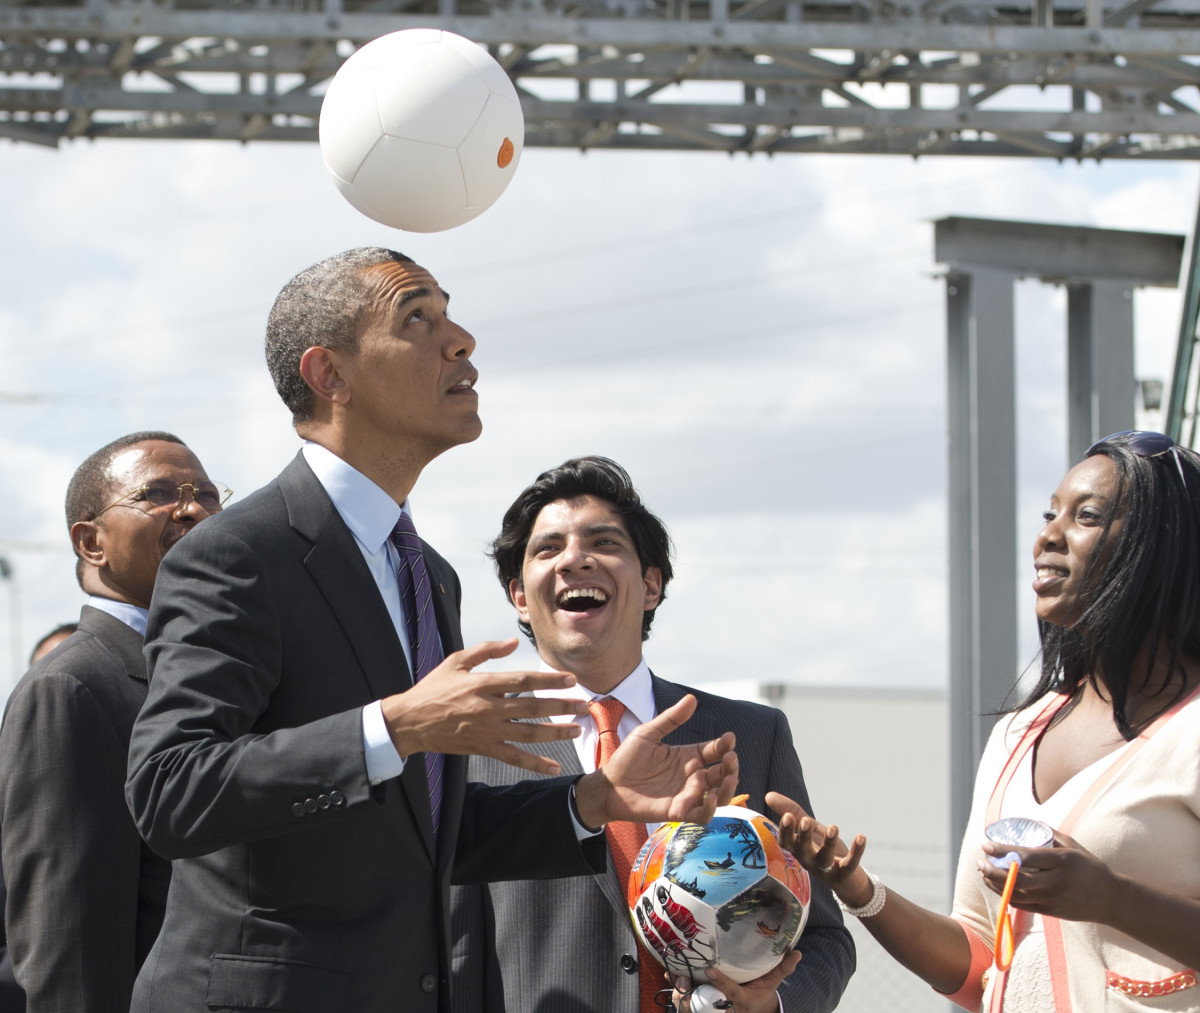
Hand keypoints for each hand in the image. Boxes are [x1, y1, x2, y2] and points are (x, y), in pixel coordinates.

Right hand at [381, 639, 587, 774]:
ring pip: (527, 733)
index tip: (570, 679)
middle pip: (532, 707)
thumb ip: (486, 651)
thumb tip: (513, 643)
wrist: (410, 721)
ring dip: (555, 732)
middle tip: (584, 704)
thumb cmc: (433, 688)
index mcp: (482, 684)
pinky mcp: (482, 748)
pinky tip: (553, 766)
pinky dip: (534, 763)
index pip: (523, 680)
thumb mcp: (456, 661)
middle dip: (561, 706)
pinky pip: (513, 757)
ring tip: (577, 729)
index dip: (549, 680)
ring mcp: (486, 731)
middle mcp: (487, 708)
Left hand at [575, 694, 737, 828]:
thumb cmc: (627, 759)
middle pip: (721, 773)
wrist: (608, 785)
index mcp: (687, 756)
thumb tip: (692, 698)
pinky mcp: (678, 812)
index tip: (730, 738)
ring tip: (729, 778)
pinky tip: (711, 798)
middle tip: (730, 757)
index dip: (724, 745)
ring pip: (717, 796)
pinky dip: (710, 809)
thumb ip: (671, 718)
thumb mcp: (648, 733)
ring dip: (726, 788)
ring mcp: (686, 795)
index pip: (713, 750)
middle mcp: (691, 776)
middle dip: (730, 766)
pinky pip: (701, 815)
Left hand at [672, 951, 802, 1012]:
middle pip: (707, 1002)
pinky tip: (669, 976)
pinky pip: (690, 1001)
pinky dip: (679, 990)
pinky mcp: (706, 1005)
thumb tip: (797, 952)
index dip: (720, 981)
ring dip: (683, 992)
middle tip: (682, 977)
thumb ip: (783, 968)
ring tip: (673, 975)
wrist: (753, 1011)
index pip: (731, 991)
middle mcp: (726, 1006)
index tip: (709, 969)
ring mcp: (715, 1007)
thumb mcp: (772, 982)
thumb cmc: (761, 993)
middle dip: (694, 992)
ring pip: (696, 1004)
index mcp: (742, 999)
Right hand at [766, 791, 871, 907]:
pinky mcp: (845, 874)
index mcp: (798, 849)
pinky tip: (861, 837)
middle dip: (804, 836)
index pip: (786, 843)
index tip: (787, 816)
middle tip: (806, 821)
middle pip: (803, 851)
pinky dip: (856, 851)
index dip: (786, 831)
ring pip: (825, 858)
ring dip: (829, 843)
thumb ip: (791, 811)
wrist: (847, 879)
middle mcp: (809, 861)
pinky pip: (850, 864)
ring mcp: (827, 870)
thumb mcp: (809, 829)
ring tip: (833, 827)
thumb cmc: (822, 849)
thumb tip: (768, 795)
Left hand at [978, 830, 1115, 923]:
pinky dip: (1006, 895)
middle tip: (980, 862)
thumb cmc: (1089, 866)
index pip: (1025, 856)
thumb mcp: (1072, 845)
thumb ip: (1048, 834)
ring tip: (983, 872)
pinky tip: (996, 886)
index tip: (985, 845)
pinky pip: (1023, 905)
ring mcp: (1053, 899)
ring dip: (995, 884)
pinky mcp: (1051, 912)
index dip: (1002, 851)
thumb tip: (1022, 821)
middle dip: (993, 870)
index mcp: (1062, 861)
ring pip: (1016, 894)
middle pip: (1016, 878)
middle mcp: (1056, 881)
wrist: (1111, 899)